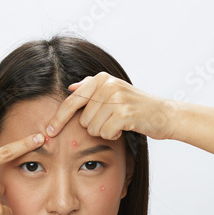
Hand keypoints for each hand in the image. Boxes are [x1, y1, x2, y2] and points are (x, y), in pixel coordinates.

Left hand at [44, 71, 177, 141]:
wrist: (164, 114)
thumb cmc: (136, 106)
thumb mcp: (115, 91)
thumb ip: (92, 88)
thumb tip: (70, 87)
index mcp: (102, 78)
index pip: (72, 100)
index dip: (59, 118)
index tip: (49, 131)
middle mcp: (107, 85)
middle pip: (82, 119)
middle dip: (94, 126)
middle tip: (111, 121)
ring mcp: (116, 98)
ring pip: (92, 128)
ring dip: (104, 131)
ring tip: (119, 124)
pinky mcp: (124, 113)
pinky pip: (105, 133)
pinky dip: (113, 135)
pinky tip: (124, 129)